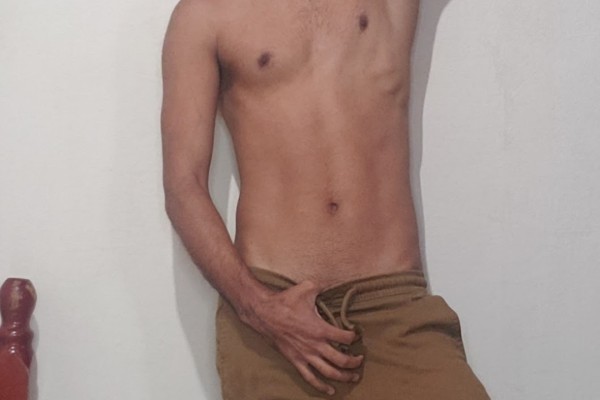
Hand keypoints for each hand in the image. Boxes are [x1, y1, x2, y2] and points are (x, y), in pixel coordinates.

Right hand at [243, 279, 363, 395]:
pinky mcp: (296, 361)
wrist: (264, 313)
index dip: (355, 336)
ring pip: (329, 372)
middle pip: (341, 360)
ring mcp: (305, 355)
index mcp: (320, 328)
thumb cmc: (286, 301)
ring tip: (353, 377)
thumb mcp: (307, 287)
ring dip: (344, 377)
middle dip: (354, 362)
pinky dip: (321, 387)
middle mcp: (315, 345)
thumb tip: (334, 278)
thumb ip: (324, 285)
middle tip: (360, 360)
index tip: (357, 334)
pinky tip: (331, 391)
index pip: (345, 337)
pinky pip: (310, 378)